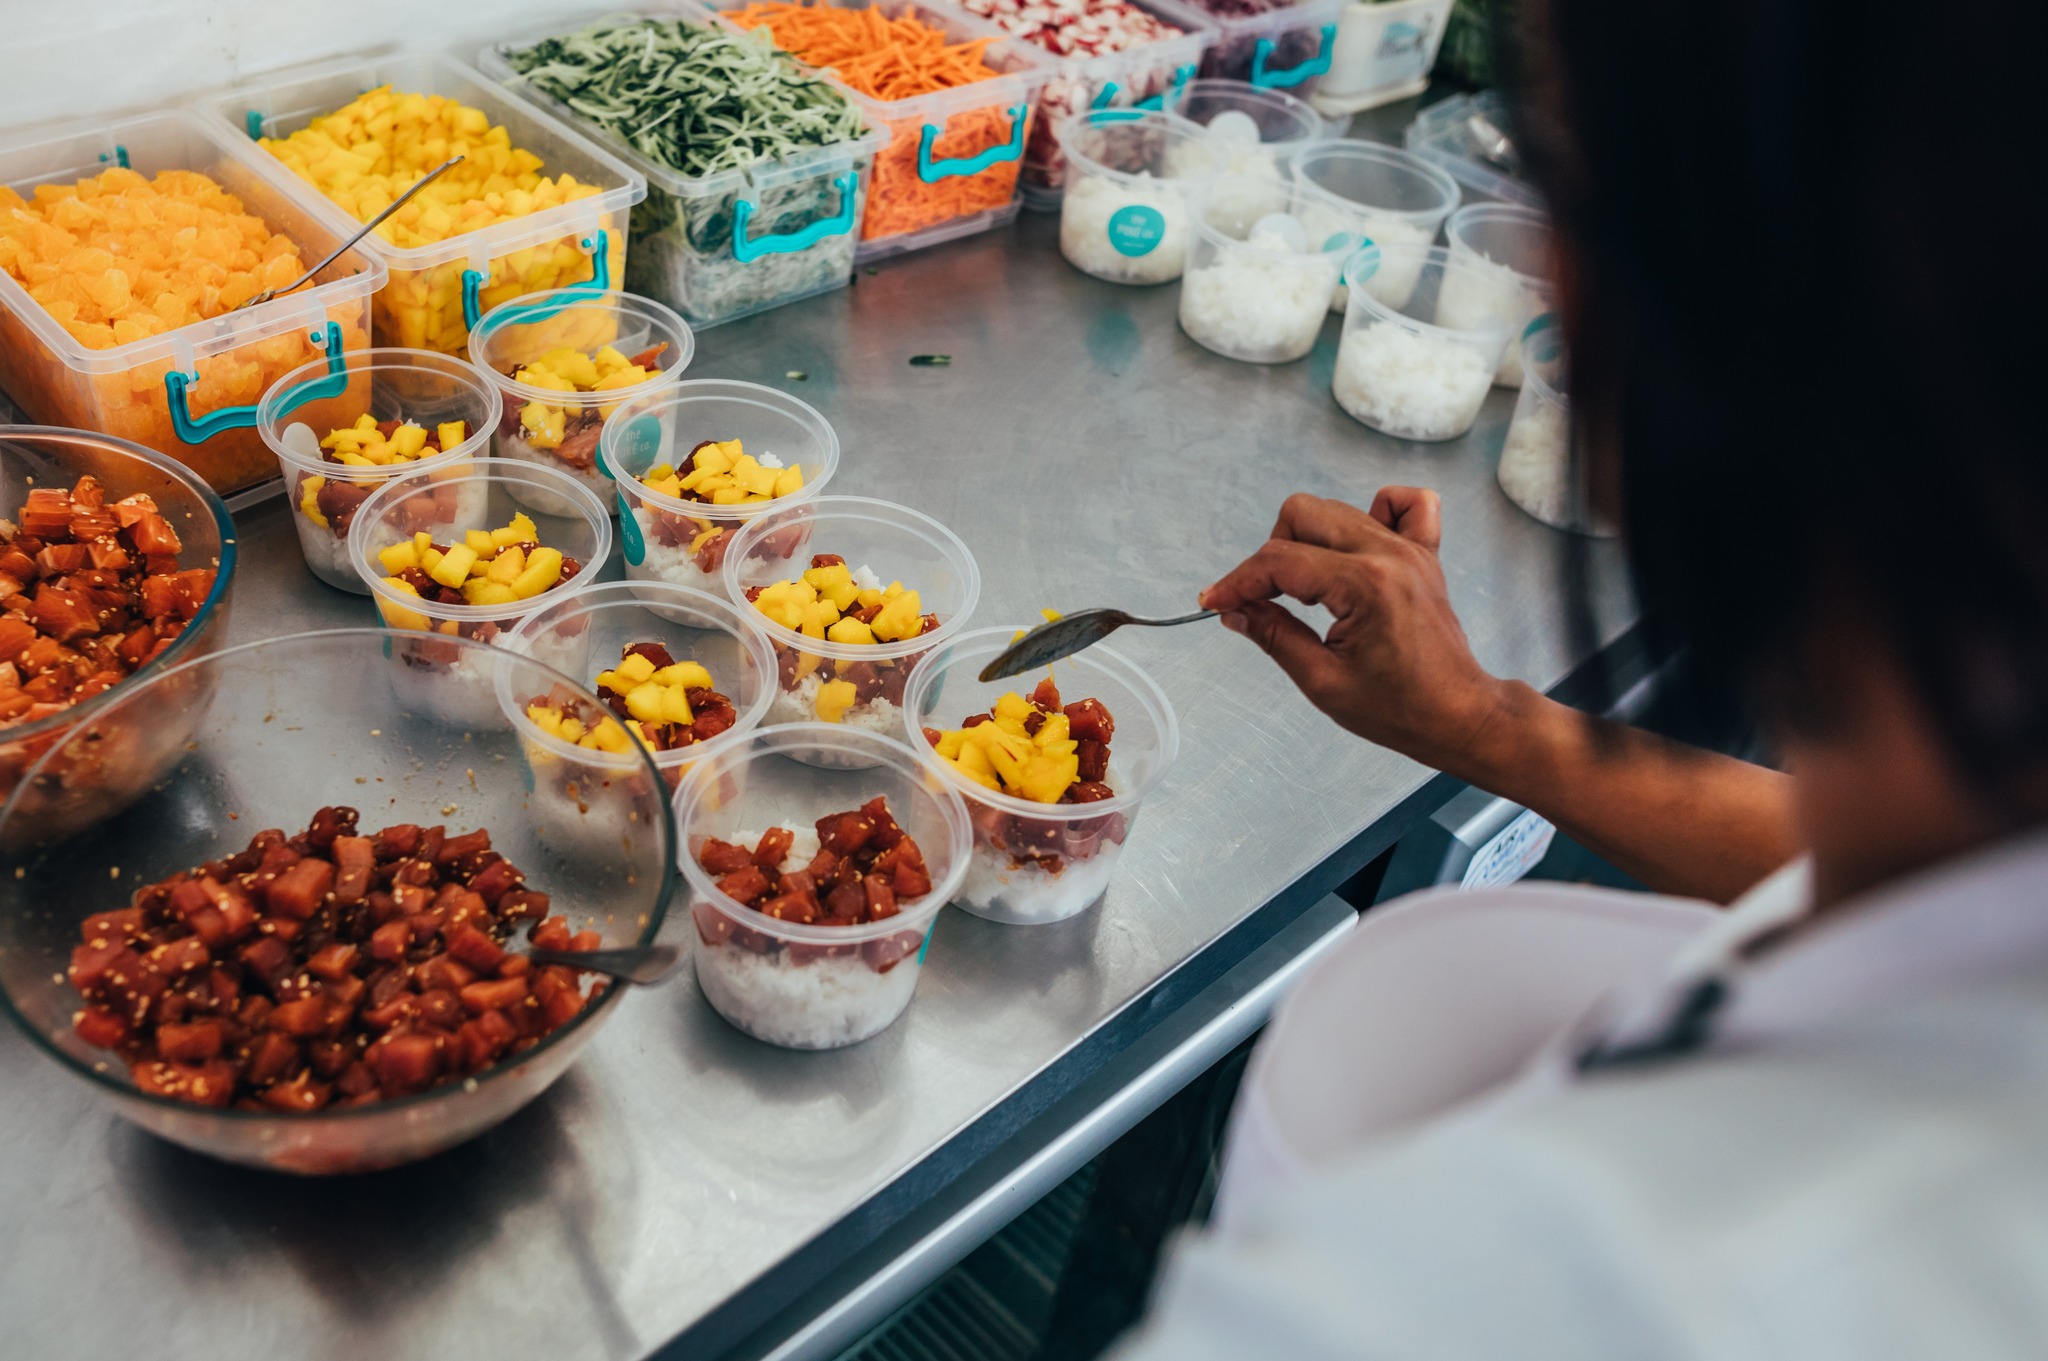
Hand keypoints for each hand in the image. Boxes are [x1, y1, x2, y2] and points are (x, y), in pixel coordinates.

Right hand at [1200, 489, 1509, 773]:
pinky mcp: (1425, 554)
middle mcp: (1389, 555)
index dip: (1237, 582)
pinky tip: (1356, 548)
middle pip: (1303, 515)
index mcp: (1364, 586)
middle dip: (1271, 557)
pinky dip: (1374, 513)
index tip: (1215, 602)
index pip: (1279, 561)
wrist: (1457, 715)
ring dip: (1309, 541)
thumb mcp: (1322, 681)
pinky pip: (1403, 505)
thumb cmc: (1400, 708)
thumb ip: (1274, 636)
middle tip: (1266, 600)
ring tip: (1309, 590)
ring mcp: (1410, 550)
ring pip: (1338, 510)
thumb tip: (1234, 611)